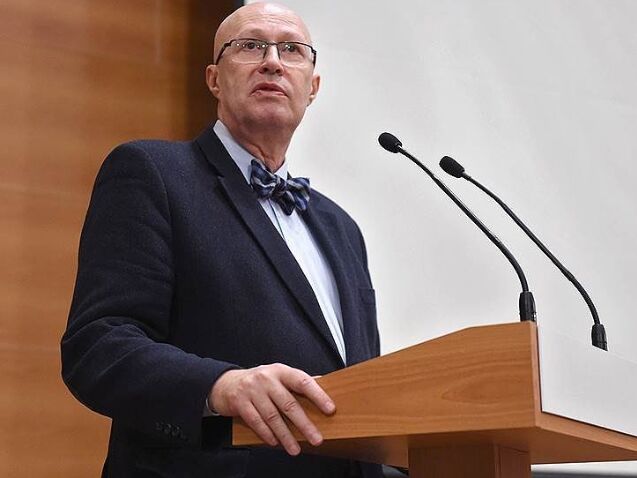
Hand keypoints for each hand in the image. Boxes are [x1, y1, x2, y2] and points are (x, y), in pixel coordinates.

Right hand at [208, 363, 334, 455]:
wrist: (226, 383)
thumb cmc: (260, 382)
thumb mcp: (278, 376)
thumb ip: (298, 382)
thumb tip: (324, 384)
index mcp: (281, 371)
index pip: (303, 381)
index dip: (318, 395)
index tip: (330, 409)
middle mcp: (267, 378)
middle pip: (288, 403)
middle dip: (304, 424)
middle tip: (316, 438)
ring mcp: (252, 390)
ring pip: (272, 416)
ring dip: (286, 435)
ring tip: (295, 449)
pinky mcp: (240, 402)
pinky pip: (256, 421)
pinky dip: (266, 434)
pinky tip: (275, 443)